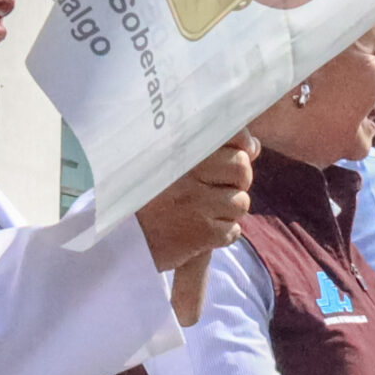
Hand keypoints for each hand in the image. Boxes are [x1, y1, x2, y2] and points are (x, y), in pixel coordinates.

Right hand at [137, 133, 256, 270]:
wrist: (122, 238)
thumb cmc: (149, 198)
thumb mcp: (170, 164)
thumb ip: (213, 150)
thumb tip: (253, 145)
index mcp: (180, 151)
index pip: (231, 135)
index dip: (242, 145)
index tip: (241, 152)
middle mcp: (189, 173)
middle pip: (242, 168)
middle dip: (238, 181)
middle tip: (217, 189)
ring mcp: (197, 203)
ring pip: (241, 202)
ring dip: (227, 212)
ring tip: (201, 212)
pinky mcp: (202, 233)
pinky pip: (233, 231)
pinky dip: (221, 234)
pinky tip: (199, 231)